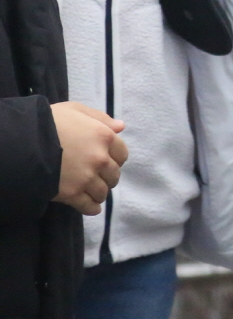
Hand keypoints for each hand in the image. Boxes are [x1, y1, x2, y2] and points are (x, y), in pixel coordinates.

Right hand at [51, 101, 125, 215]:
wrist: (24, 143)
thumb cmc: (49, 122)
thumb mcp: (75, 110)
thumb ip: (100, 118)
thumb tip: (121, 127)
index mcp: (104, 137)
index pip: (122, 154)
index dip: (115, 158)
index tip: (108, 161)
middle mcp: (100, 159)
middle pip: (114, 175)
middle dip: (108, 177)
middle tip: (98, 177)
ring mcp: (87, 178)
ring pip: (103, 192)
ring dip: (100, 193)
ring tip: (93, 192)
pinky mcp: (72, 194)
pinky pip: (89, 206)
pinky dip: (92, 208)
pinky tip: (91, 207)